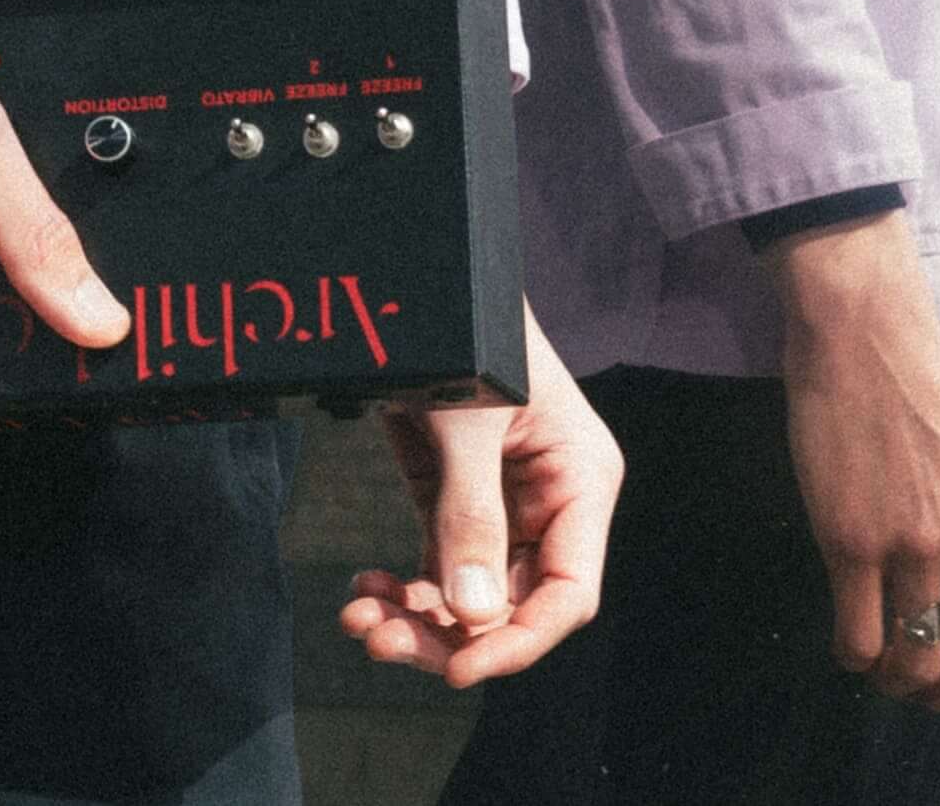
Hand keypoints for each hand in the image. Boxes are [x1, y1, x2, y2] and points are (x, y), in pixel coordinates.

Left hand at [338, 305, 620, 686]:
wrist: (422, 272)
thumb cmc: (465, 326)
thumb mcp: (469, 414)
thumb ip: (471, 509)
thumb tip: (471, 614)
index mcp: (579, 482)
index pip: (566, 592)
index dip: (518, 640)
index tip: (460, 667)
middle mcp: (548, 504)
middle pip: (511, 605)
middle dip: (448, 634)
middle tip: (380, 641)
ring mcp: (502, 505)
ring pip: (470, 596)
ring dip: (418, 620)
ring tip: (360, 621)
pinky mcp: (457, 497)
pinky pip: (440, 566)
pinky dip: (405, 588)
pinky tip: (365, 593)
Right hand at [769, 215, 939, 720]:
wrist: (867, 340)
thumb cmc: (932, 403)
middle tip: (920, 690)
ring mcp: (915, 545)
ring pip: (914, 663)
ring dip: (898, 684)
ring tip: (882, 669)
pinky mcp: (852, 539)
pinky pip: (860, 636)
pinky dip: (855, 656)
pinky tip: (849, 642)